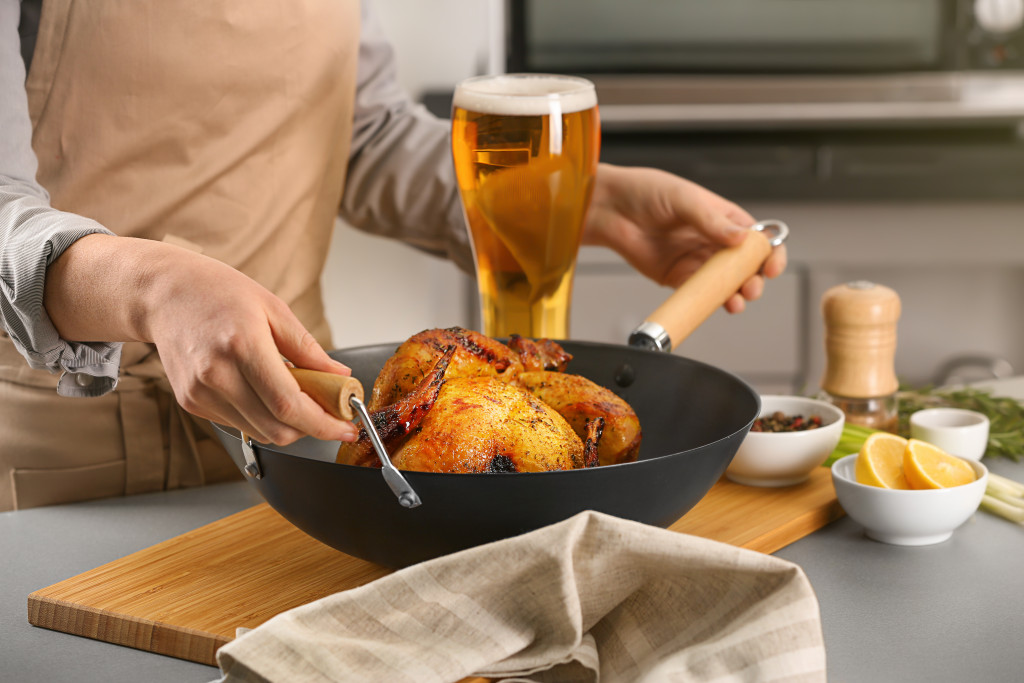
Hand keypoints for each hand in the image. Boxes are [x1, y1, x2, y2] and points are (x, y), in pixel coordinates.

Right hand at [45, 235, 359, 444]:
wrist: (163, 293)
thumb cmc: (217, 292)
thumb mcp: (273, 308)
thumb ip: (308, 348)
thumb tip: (340, 376)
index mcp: (242, 345)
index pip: (289, 405)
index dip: (322, 424)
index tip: (346, 427)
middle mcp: (216, 374)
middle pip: (276, 429)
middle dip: (310, 429)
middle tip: (329, 413)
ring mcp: (200, 392)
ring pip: (259, 432)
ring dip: (287, 425)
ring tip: (296, 396)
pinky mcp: (190, 402)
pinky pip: (238, 423)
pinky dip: (261, 416)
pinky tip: (264, 392)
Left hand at [582, 164, 786, 312]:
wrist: (610, 210)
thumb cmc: (645, 192)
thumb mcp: (682, 199)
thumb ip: (710, 220)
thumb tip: (740, 237)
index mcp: (722, 217)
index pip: (757, 237)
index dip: (769, 253)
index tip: (772, 266)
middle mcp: (713, 240)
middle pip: (745, 265)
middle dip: (754, 279)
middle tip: (751, 287)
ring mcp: (696, 260)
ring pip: (725, 283)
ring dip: (735, 294)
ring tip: (737, 300)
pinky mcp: (677, 277)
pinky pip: (699, 293)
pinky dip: (711, 302)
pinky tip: (719, 305)